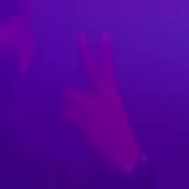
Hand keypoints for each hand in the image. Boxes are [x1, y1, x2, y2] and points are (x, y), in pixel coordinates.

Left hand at [62, 33, 142, 170]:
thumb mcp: (113, 111)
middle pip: (91, 69)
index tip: (103, 34)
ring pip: (70, 93)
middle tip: (80, 36)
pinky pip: (65, 113)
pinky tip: (72, 123)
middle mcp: (102, 96)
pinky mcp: (83, 120)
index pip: (108, 68)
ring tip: (74, 110)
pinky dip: (66, 117)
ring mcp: (92, 107)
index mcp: (112, 93)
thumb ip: (100, 100)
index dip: (105, 51)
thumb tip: (79, 96)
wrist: (122, 153)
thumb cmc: (118, 132)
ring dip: (68, 102)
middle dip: (85, 52)